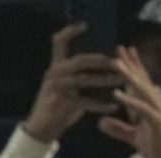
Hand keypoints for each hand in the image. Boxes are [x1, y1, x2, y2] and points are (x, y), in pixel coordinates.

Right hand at [19, 24, 121, 144]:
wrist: (40, 127)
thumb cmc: (55, 103)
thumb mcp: (61, 83)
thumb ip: (75, 72)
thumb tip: (101, 62)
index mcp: (55, 66)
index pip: (59, 42)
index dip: (71, 31)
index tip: (85, 26)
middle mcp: (56, 73)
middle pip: (79, 60)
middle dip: (100, 60)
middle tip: (117, 61)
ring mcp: (59, 88)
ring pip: (85, 80)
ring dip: (105, 79)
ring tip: (120, 79)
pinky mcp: (64, 104)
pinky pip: (87, 102)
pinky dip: (101, 104)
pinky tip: (114, 105)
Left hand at [98, 49, 160, 157]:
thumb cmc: (160, 149)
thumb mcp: (134, 138)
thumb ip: (119, 129)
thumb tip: (101, 122)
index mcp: (152, 105)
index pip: (140, 82)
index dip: (131, 67)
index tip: (121, 53)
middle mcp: (157, 103)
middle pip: (142, 80)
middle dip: (130, 63)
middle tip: (118, 48)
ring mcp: (160, 111)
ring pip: (142, 89)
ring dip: (128, 76)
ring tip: (115, 64)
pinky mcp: (160, 123)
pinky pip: (143, 109)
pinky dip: (130, 101)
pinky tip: (117, 94)